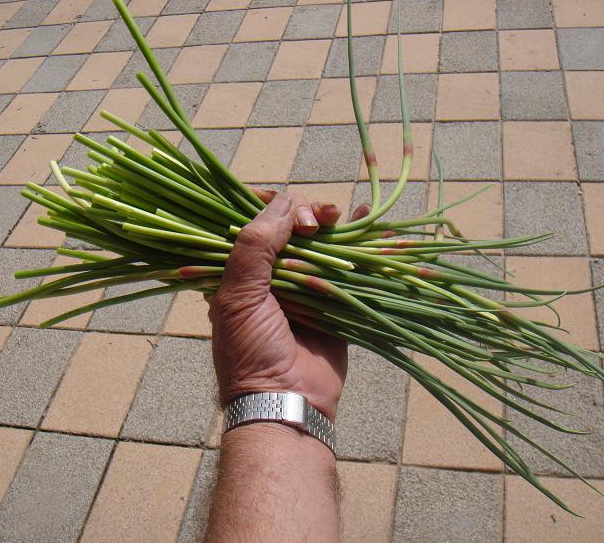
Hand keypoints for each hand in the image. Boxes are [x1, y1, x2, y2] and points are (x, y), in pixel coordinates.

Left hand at [208, 190, 369, 419]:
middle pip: (290, 227)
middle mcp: (272, 275)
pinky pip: (345, 265)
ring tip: (339, 216)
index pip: (254, 223)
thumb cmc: (251, 350)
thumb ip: (254, 247)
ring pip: (319, 241)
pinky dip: (357, 240)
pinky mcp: (333, 300)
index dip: (272, 207)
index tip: (288, 210)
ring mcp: (304, 287)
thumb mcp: (239, 295)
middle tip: (316, 222)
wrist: (286, 401)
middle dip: (305, 213)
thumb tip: (284, 202)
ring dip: (330, 221)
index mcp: (241, 273)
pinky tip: (365, 215)